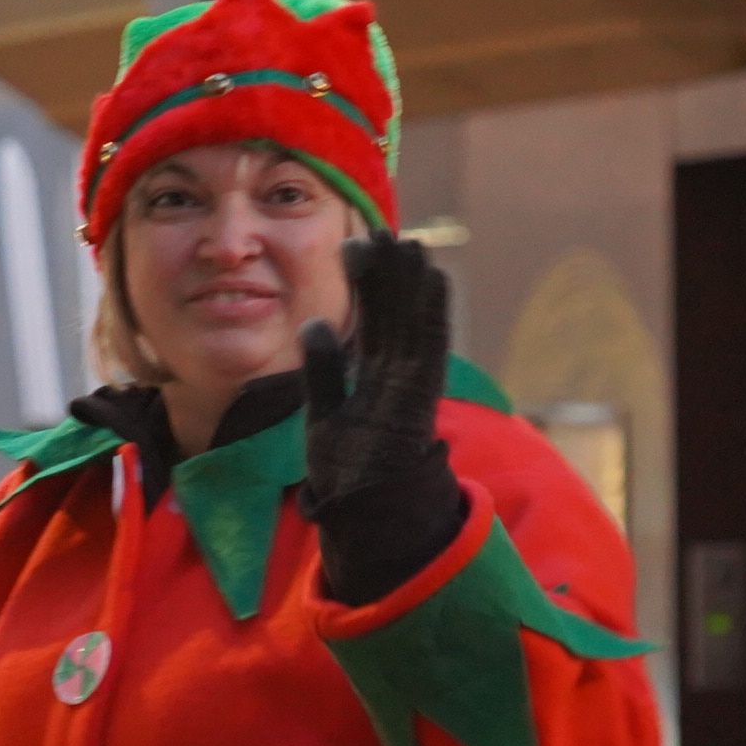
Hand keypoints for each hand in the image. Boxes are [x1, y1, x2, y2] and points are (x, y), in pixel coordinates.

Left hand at [297, 237, 452, 508]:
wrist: (364, 516)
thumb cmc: (346, 470)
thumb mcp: (323, 412)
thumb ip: (322, 370)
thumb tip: (312, 323)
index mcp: (376, 375)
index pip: (372, 318)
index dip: (366, 281)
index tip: (355, 243)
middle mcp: (399, 374)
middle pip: (395, 312)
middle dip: (390, 272)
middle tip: (382, 228)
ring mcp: (413, 385)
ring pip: (414, 322)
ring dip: (413, 282)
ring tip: (410, 242)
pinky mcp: (421, 397)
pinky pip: (430, 348)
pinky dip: (434, 312)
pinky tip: (434, 279)